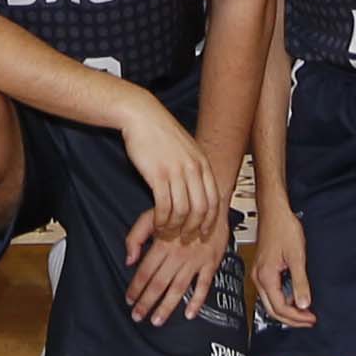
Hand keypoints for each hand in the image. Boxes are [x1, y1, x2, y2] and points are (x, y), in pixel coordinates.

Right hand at [115, 99, 228, 318]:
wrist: (141, 116)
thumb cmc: (160, 134)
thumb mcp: (185, 149)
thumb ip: (193, 168)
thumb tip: (198, 189)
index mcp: (202, 164)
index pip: (213, 200)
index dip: (209, 221)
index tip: (202, 233)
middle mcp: (194, 169)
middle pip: (201, 209)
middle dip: (194, 229)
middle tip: (184, 239)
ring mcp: (177, 172)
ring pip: (183, 211)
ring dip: (175, 227)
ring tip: (166, 234)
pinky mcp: (158, 175)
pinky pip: (164, 206)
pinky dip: (161, 220)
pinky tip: (156, 225)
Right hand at [251, 199, 316, 329]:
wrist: (274, 211)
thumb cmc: (283, 228)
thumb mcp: (297, 257)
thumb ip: (300, 282)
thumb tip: (304, 303)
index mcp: (265, 276)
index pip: (280, 308)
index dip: (297, 317)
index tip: (310, 318)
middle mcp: (259, 277)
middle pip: (272, 309)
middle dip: (291, 318)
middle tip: (308, 320)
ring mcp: (259, 273)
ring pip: (270, 302)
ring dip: (287, 310)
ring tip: (304, 311)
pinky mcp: (262, 268)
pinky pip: (270, 291)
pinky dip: (283, 299)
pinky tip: (294, 297)